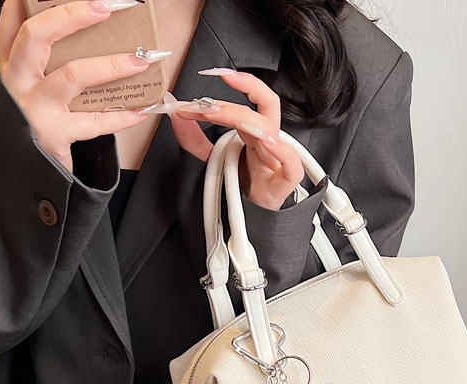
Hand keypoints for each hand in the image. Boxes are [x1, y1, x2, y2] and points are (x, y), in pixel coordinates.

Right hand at [0, 0, 154, 172]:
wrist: (24, 169)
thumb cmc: (35, 122)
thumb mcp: (32, 86)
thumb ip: (47, 59)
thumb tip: (85, 30)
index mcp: (11, 63)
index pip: (14, 22)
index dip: (29, 0)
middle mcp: (18, 80)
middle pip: (38, 36)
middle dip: (73, 15)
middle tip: (105, 6)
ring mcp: (34, 107)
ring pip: (72, 76)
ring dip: (111, 65)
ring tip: (140, 60)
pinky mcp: (54, 134)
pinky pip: (95, 123)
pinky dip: (122, 116)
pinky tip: (142, 109)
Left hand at [166, 69, 304, 210]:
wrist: (251, 223)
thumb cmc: (239, 189)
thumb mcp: (211, 159)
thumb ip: (193, 138)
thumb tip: (175, 111)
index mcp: (254, 134)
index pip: (252, 100)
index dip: (237, 85)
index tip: (211, 78)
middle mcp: (268, 143)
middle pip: (262, 110)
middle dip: (231, 105)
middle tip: (204, 106)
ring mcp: (278, 160)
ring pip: (271, 131)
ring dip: (246, 121)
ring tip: (220, 118)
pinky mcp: (285, 182)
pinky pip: (291, 162)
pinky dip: (280, 150)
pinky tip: (265, 142)